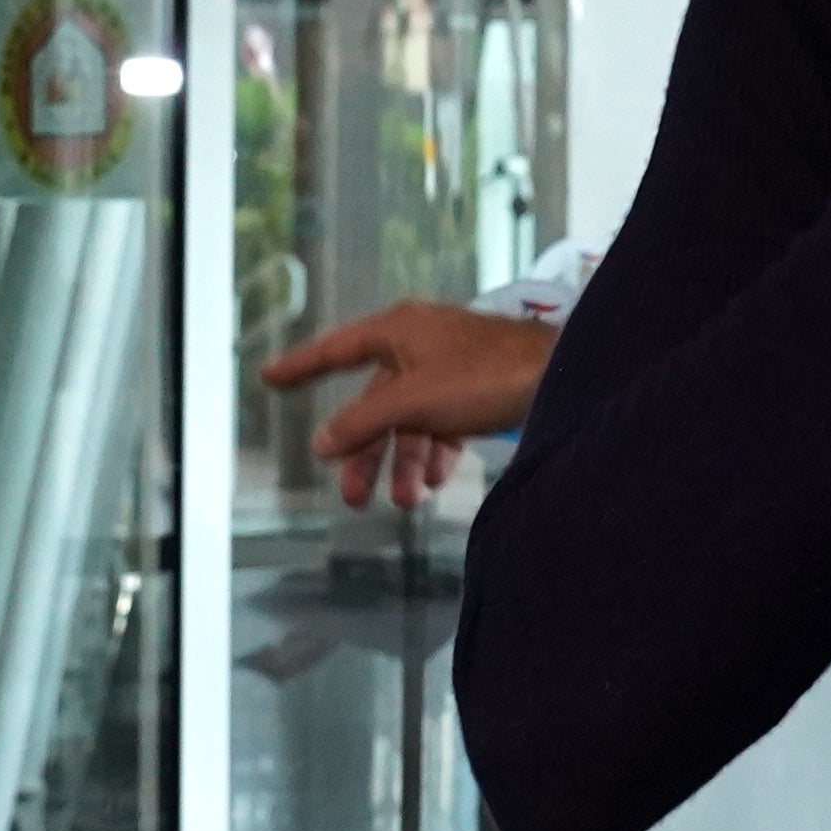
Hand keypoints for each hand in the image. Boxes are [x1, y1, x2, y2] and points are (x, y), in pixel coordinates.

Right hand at [258, 300, 557, 508]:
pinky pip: (441, 423)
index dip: (301, 365)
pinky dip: (435, 451)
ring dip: (404, 462)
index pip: (336, 349)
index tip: (268, 377)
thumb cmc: (486, 374)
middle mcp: (421, 343)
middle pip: (375, 402)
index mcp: (400, 330)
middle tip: (352, 498)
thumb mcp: (413, 400)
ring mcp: (450, 366)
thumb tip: (322, 441)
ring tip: (409, 501)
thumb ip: (363, 420)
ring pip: (410, 420)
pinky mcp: (478, 388)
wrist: (562, 374)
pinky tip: (437, 481)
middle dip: (365, 453)